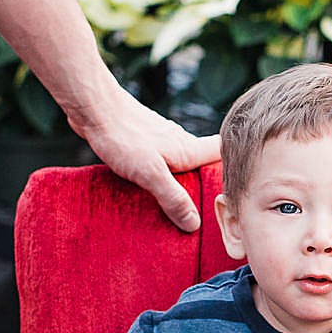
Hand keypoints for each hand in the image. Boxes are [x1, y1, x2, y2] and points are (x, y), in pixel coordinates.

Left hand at [70, 87, 219, 233]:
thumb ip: (172, 197)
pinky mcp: (141, 142)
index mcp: (187, 149)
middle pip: (201, 161)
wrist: (94, 109)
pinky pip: (158, 161)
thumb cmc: (124, 137)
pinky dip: (159, 174)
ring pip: (179, 161)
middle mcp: (178, 142)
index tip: (237, 188)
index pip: (221, 153)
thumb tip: (194, 223)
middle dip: (205, 181)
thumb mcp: (150, 174)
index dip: (233, 166)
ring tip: (176, 204)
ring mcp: (159, 141)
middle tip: (204, 209)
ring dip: (180, 179)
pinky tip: (148, 187)